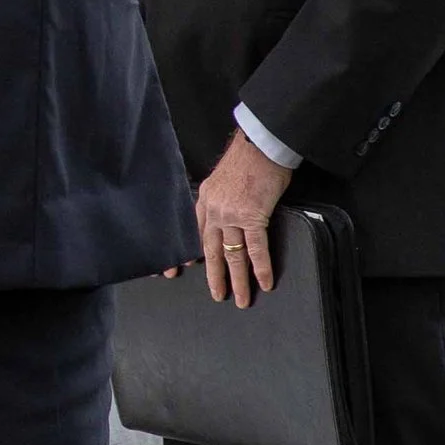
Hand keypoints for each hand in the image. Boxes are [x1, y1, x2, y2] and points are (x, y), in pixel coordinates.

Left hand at [196, 130, 294, 307]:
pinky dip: (261, 268)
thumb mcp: (221, 181)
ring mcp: (232, 215)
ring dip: (238, 279)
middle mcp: (214, 210)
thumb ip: (219, 201)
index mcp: (205, 200)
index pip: (194, 233)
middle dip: (214, 276)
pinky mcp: (252, 216)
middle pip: (212, 250)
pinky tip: (264, 282)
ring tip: (242, 298)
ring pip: (233, 254)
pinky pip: (256, 249)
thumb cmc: (246, 160)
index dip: (189, 254)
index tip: (180, 270)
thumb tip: (226, 219)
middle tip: (217, 294)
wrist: (260, 145)